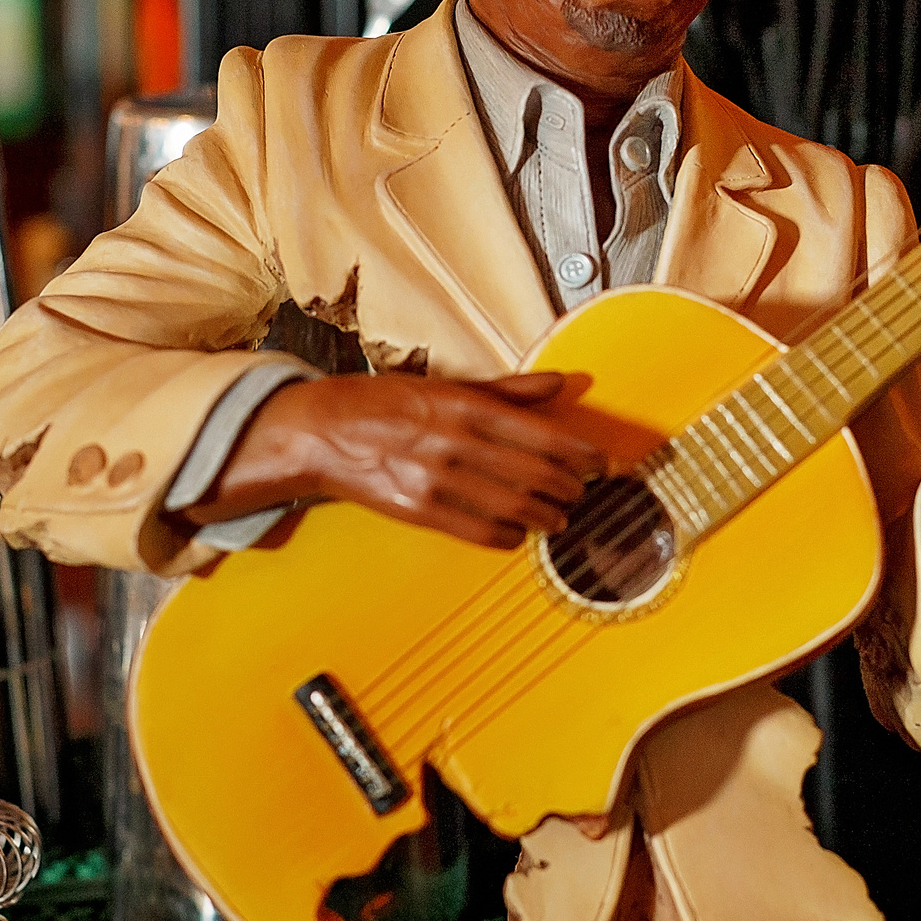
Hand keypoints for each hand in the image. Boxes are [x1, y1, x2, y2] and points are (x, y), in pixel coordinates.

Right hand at [183, 371, 608, 549]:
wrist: (319, 431)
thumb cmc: (382, 403)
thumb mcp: (446, 384)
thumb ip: (506, 389)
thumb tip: (558, 384)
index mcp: (465, 407)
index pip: (543, 436)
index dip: (581, 454)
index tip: (601, 463)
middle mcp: (456, 443)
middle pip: (536, 476)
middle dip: (570, 488)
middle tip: (584, 492)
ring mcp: (437, 480)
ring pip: (513, 508)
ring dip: (546, 517)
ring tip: (559, 517)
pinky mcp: (419, 511)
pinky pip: (478, 531)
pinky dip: (507, 536)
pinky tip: (517, 533)